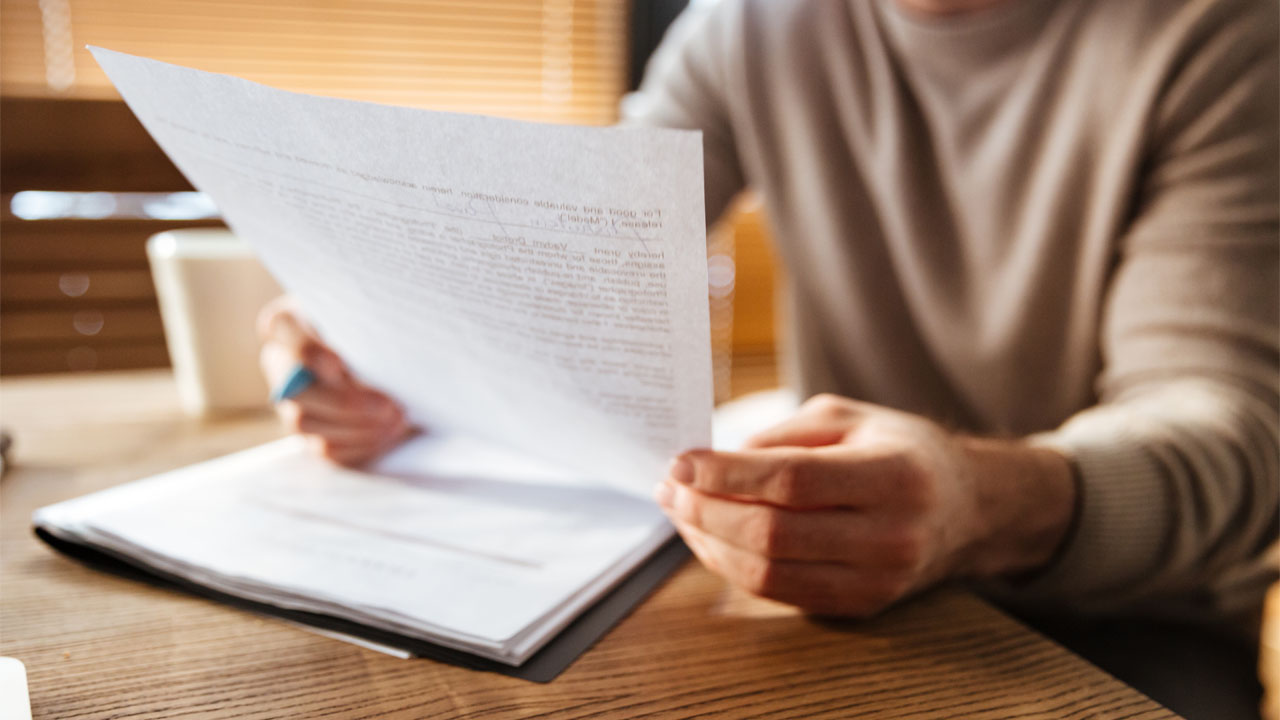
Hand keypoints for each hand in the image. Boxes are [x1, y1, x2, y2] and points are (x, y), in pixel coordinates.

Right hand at [257, 296, 410, 465]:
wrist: (394, 354)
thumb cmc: (382, 323)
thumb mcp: (378, 313)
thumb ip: (373, 324)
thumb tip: (389, 349)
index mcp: (291, 321)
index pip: (280, 325)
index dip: (306, 350)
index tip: (339, 365)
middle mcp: (282, 362)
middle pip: (296, 389)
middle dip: (344, 402)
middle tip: (388, 406)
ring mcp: (293, 401)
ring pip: (306, 422)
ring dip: (356, 426)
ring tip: (397, 420)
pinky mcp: (312, 432)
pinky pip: (326, 447)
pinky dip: (360, 444)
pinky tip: (389, 434)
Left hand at [655, 394, 1075, 615]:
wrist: (968, 508)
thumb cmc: (900, 450)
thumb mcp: (849, 418)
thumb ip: (783, 436)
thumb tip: (713, 462)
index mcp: (894, 475)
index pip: (793, 481)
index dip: (727, 475)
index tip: (681, 462)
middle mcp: (891, 535)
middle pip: (773, 533)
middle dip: (706, 511)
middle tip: (671, 487)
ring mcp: (877, 580)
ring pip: (769, 574)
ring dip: (710, 544)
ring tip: (681, 512)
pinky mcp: (860, 605)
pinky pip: (780, 593)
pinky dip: (734, 567)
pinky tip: (711, 538)